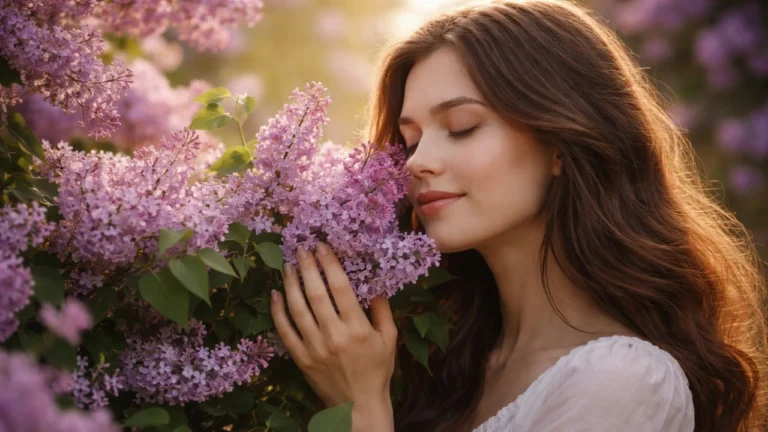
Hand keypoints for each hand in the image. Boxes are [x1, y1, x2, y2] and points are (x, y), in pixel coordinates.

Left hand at [270, 242, 396, 428]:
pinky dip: (278, 311)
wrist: (358, 405)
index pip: (340, 288)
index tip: (322, 247)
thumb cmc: (377, 370)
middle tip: (301, 248)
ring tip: (288, 265)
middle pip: (316, 293)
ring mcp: (314, 347)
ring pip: (297, 309)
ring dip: (291, 284)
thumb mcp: (389, 340)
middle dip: (307, 267)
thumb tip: (375, 285)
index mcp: (357, 328)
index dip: (330, 264)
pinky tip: (276, 294)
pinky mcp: (300, 358)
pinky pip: (285, 331)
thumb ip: (383, 311)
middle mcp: (334, 335)